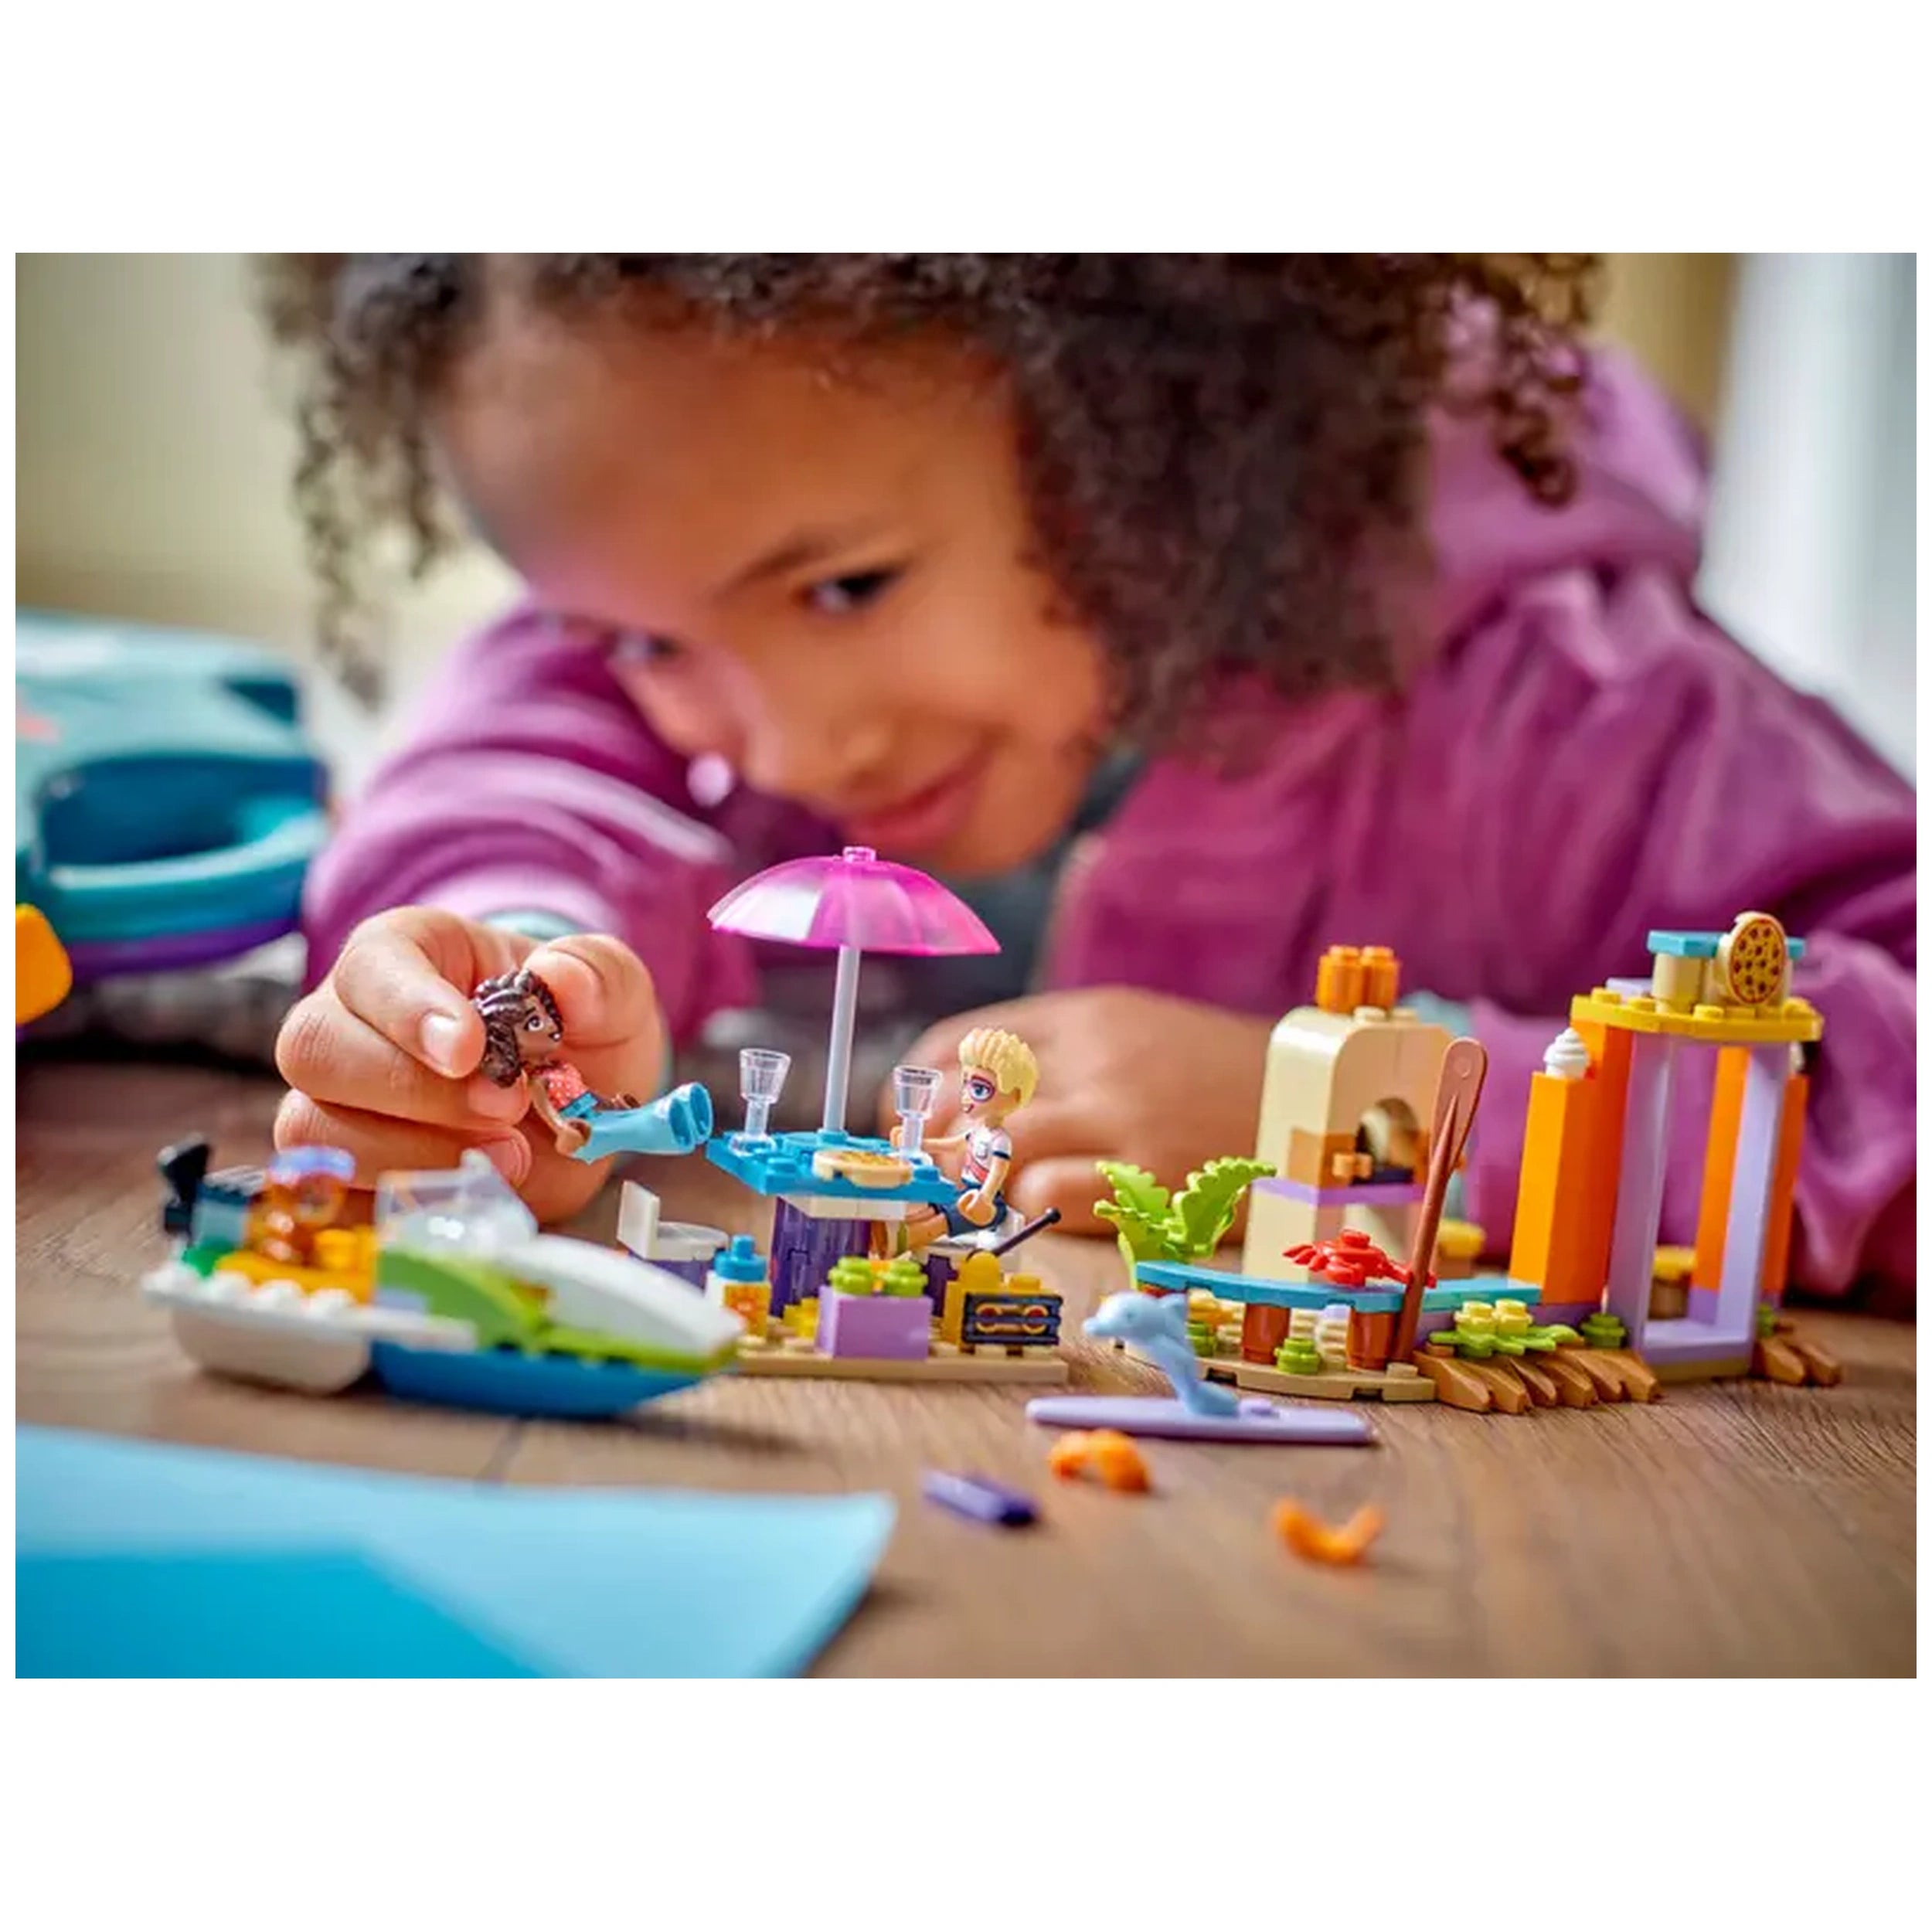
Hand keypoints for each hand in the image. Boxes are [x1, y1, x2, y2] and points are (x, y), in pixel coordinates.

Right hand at [275, 907, 664, 1225]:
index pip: (371, 968)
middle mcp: (347, 1023)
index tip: (469, 1049)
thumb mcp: (608, 990)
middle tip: (506, 1108)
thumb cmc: (572, 1028)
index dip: (410, 1009)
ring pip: (314, 1130)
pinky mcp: (349, 1177)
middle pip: (318, 1051)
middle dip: (414, 1091)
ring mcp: (335, 1104)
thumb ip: (597, 975)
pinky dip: (403, 1208)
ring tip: (511, 1156)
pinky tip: (474, 1199)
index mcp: (402, 955)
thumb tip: (561, 979)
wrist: (575, 1105)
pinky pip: (337, 1200)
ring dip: (414, 1155)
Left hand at [884, 988, 1273, 1235]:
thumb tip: (962, 1100)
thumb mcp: (1133, 1031)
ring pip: (992, 1148)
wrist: (1315, 1103)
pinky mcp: (1151, 1178)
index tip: (914, 1130)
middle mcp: (1095, 1056)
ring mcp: (1123, 1116)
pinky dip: (1032, 1207)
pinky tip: (1055, 1207)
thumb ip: (1054, 1055)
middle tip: (940, 1177)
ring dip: (979, 1182)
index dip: (914, 1097)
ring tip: (995, 1197)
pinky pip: (1046, 1196)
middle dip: (933, 1146)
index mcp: (1083, 1015)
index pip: (954, 1046)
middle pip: (959, 1099)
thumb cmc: (1212, 1076)